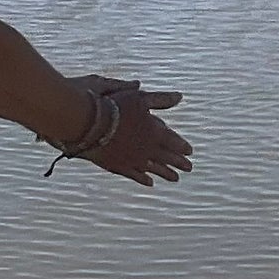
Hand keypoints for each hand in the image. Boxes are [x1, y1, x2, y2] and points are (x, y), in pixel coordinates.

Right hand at [64, 77, 193, 187]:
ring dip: (165, 173)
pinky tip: (149, 182)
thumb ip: (161, 99)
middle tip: (188, 168)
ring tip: (175, 179)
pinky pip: (134, 175)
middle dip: (178, 162)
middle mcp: (147, 149)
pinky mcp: (118, 166)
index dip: (182, 146)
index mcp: (154, 132)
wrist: (89, 123)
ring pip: (154, 169)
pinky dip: (143, 179)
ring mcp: (133, 160)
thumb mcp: (140, 98)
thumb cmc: (114, 106)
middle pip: (167, 158)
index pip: (173, 141)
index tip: (190, 152)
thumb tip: (179, 96)